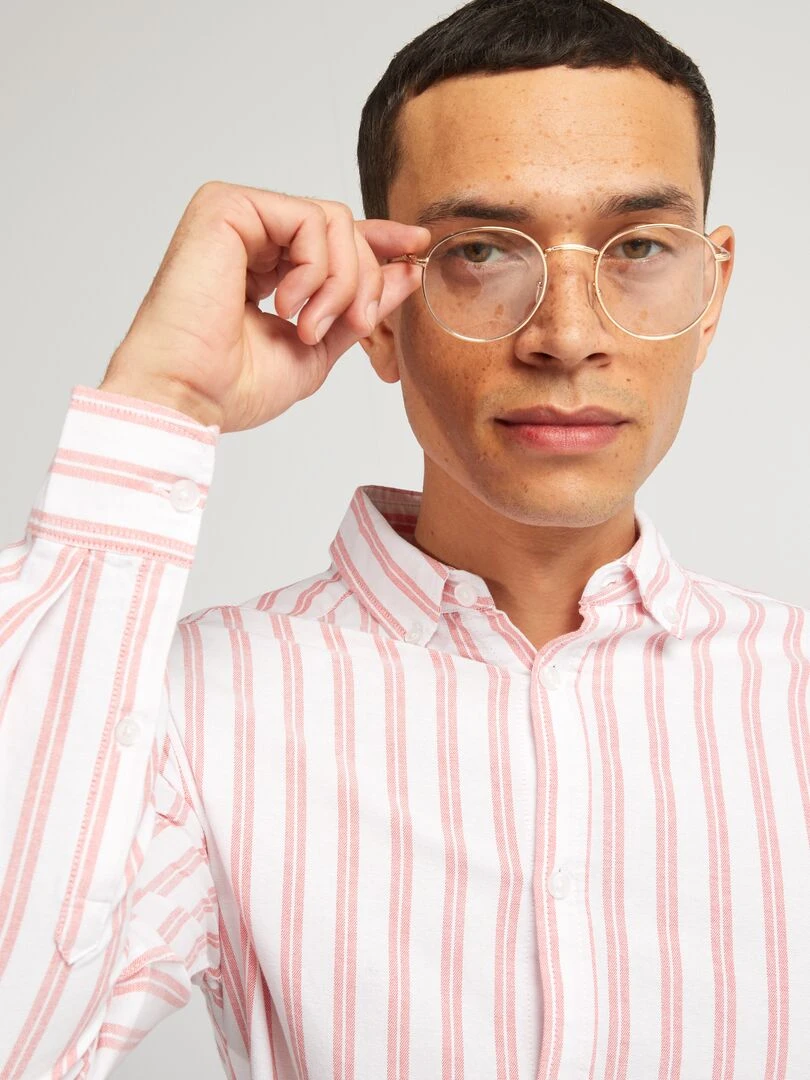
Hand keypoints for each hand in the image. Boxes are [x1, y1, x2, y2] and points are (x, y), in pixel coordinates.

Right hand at [98, 181, 430, 431]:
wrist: (187, 396)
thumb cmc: (233, 386)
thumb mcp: (316, 350)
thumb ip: (358, 310)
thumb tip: (406, 271)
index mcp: (265, 267)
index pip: (332, 239)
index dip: (379, 241)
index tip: (416, 249)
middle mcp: (249, 236)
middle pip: (344, 231)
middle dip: (365, 283)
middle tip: (355, 328)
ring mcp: (237, 217)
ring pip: (334, 222)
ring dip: (342, 283)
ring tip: (310, 328)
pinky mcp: (226, 206)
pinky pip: (310, 219)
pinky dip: (316, 268)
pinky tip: (289, 305)